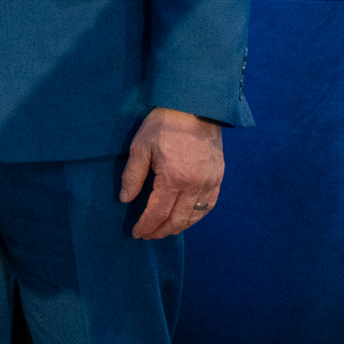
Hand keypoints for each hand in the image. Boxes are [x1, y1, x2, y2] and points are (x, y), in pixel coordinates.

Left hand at [121, 107, 223, 237]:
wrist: (195, 108)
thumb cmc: (163, 126)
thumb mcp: (140, 148)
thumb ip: (133, 176)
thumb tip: (125, 199)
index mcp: (173, 178)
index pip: (158, 212)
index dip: (147, 225)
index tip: (138, 233)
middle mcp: (194, 185)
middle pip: (178, 219)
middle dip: (162, 231)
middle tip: (149, 235)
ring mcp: (210, 182)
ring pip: (195, 215)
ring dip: (180, 226)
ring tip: (165, 230)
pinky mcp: (218, 177)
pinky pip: (210, 204)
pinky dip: (198, 215)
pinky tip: (188, 218)